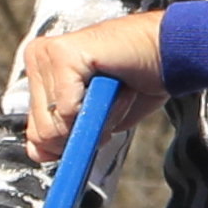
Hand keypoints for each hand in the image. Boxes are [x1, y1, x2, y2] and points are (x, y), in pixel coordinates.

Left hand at [23, 15, 167, 151]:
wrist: (171, 52)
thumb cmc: (138, 80)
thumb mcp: (97, 119)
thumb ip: (66, 135)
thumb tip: (40, 154)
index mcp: (40, 72)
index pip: (36, 134)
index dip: (73, 140)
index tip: (99, 118)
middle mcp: (37, 58)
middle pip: (42, 133)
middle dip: (86, 130)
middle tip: (112, 100)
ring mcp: (46, 54)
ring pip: (57, 125)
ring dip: (99, 119)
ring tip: (116, 90)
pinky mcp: (61, 54)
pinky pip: (69, 110)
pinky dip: (102, 109)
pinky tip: (117, 84)